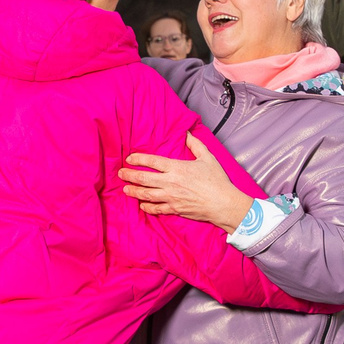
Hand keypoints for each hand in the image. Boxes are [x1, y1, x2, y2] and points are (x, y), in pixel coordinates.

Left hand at [121, 137, 254, 229]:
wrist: (223, 203)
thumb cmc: (217, 180)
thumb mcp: (207, 157)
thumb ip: (195, 144)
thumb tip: (187, 133)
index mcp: (177, 168)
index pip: (151, 161)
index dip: (138, 159)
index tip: (129, 158)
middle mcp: (170, 182)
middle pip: (143, 178)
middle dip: (129, 175)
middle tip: (120, 173)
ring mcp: (171, 197)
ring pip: (146, 194)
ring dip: (134, 191)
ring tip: (125, 189)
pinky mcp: (174, 209)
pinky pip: (156, 209)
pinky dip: (147, 207)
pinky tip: (142, 205)